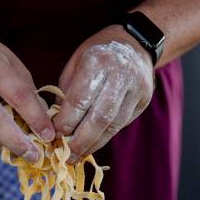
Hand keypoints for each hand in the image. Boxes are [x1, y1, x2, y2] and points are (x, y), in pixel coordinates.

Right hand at [0, 31, 54, 161]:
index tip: (49, 135)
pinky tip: (5, 145)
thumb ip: (28, 93)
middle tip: (35, 156)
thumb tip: (43, 124)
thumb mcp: (13, 65)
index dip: (35, 118)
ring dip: (5, 145)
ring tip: (23, 155)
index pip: (17, 95)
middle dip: (17, 141)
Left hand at [54, 25, 153, 162]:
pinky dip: (104, 138)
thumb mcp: (76, 64)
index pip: (80, 100)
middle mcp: (120, 75)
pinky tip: (92, 146)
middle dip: (81, 140)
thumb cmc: (97, 54)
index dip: (66, 121)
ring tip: (78, 156)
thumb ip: (67, 92)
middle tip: (67, 155)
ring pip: (113, 125)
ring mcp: (136, 89)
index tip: (55, 135)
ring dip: (93, 145)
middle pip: (99, 117)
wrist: (135, 43)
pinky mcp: (143, 101)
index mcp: (98, 62)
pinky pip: (121, 125)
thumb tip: (56, 124)